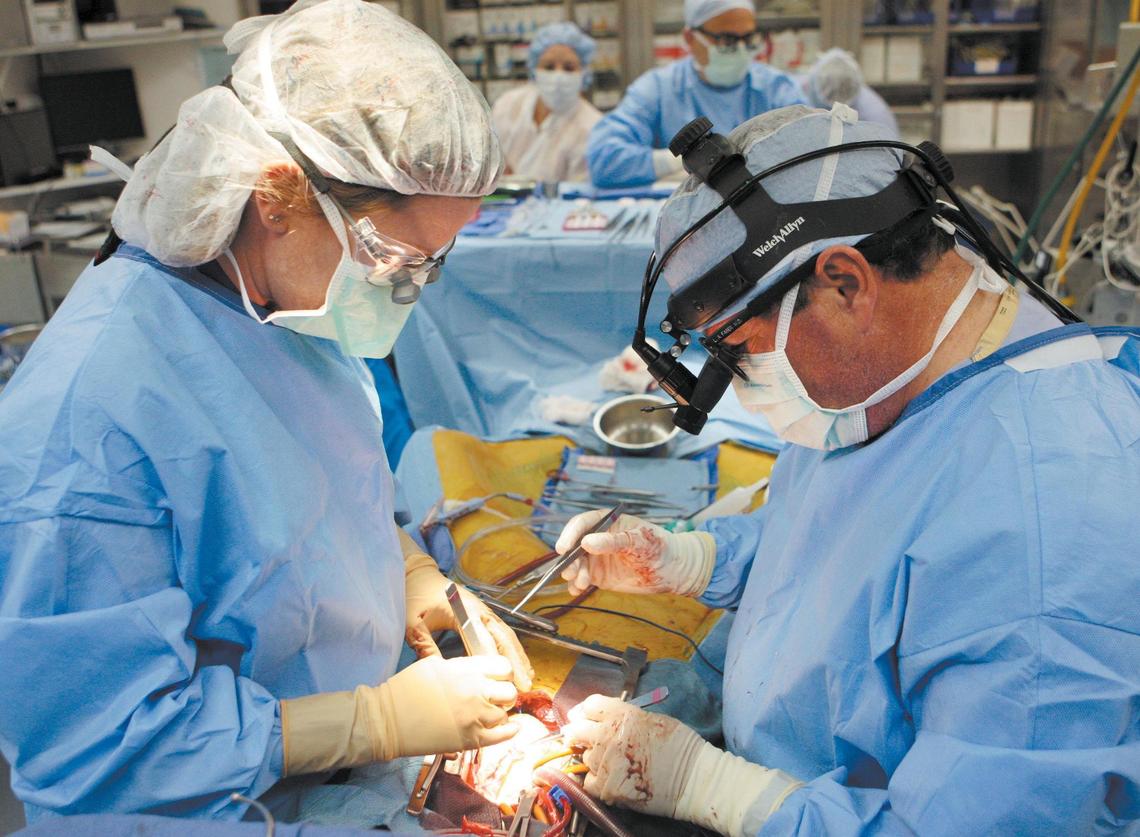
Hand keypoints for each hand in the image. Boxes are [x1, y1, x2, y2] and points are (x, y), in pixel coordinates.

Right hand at [281, 654, 519, 775]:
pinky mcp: (469, 740)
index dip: (501, 673)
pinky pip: (502, 736)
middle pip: (509, 691)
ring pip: (505, 714)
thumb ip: (460, 667)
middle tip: (494, 697)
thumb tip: (477, 671)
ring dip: (500, 713)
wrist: (387, 720)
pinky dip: (509, 731)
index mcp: (464, 670)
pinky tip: (511, 728)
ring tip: (491, 713)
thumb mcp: (433, 665)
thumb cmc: (405, 690)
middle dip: (504, 693)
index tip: (496, 678)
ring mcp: (473, 717)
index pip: (503, 667)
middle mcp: (473, 692)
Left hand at [403, 540, 533, 690]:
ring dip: (518, 656)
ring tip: (528, 678)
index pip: (483, 638)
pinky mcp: (484, 614)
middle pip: (503, 637)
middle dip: (514, 661)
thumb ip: (424, 645)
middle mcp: (479, 610)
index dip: (494, 660)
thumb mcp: (412, 622)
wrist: (420, 575)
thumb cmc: (415, 596)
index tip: (503, 680)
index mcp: (463, 610)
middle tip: (524, 685)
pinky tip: (520, 663)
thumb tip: (439, 672)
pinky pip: (502, 632)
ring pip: (507, 635)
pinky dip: (513, 648)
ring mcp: (484, 611)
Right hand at [555, 510, 715, 596]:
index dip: (570, 534)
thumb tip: (587, 542)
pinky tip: (577, 591)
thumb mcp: (638, 542)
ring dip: (573, 573)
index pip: (582, 524)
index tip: (563, 548)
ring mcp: (597, 558)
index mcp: (606, 523)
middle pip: (573, 546)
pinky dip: (575, 586)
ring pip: (575, 564)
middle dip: (568, 559)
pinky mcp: (599, 576)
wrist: (672, 570)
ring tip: (582, 583)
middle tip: (570, 571)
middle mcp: (597, 539)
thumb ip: (614, 542)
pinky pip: (581, 580)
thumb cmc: (658, 547)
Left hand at [564, 695, 802, 836]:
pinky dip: (596, 781)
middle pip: (577, 730)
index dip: (582, 710)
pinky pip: (590, 782)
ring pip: (586, 758)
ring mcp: (607, 763)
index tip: (580, 716)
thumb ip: (626, 717)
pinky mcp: (608, 788)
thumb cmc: (680, 746)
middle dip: (575, 733)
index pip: (590, 705)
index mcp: (623, 715)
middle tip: (576, 738)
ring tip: (612, 762)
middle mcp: (610, 736)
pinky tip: (610, 779)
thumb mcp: (652, 719)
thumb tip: (605, 718)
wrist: (694, 778)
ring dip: (594, 758)